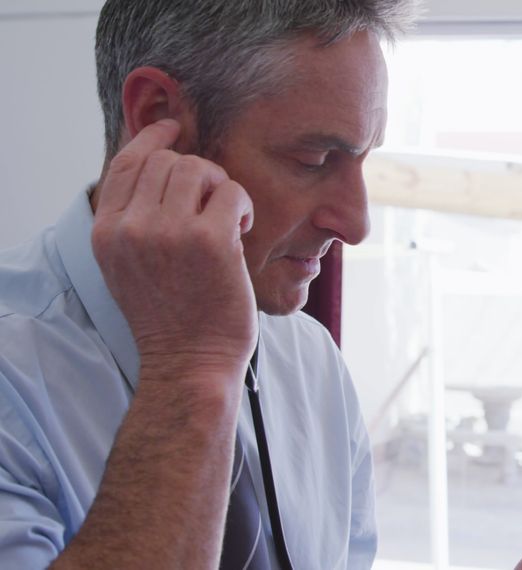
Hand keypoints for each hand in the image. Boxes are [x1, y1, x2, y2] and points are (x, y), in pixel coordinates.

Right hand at [91, 119, 256, 378]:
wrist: (190, 361)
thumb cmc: (171, 316)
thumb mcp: (129, 265)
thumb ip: (134, 219)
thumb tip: (157, 164)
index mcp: (107, 232)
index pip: (124, 162)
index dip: (151, 138)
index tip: (173, 127)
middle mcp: (132, 228)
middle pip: (167, 160)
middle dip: (198, 171)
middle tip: (214, 201)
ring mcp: (169, 232)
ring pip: (199, 168)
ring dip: (220, 186)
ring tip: (228, 218)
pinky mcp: (210, 239)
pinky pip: (231, 191)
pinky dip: (242, 204)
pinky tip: (242, 229)